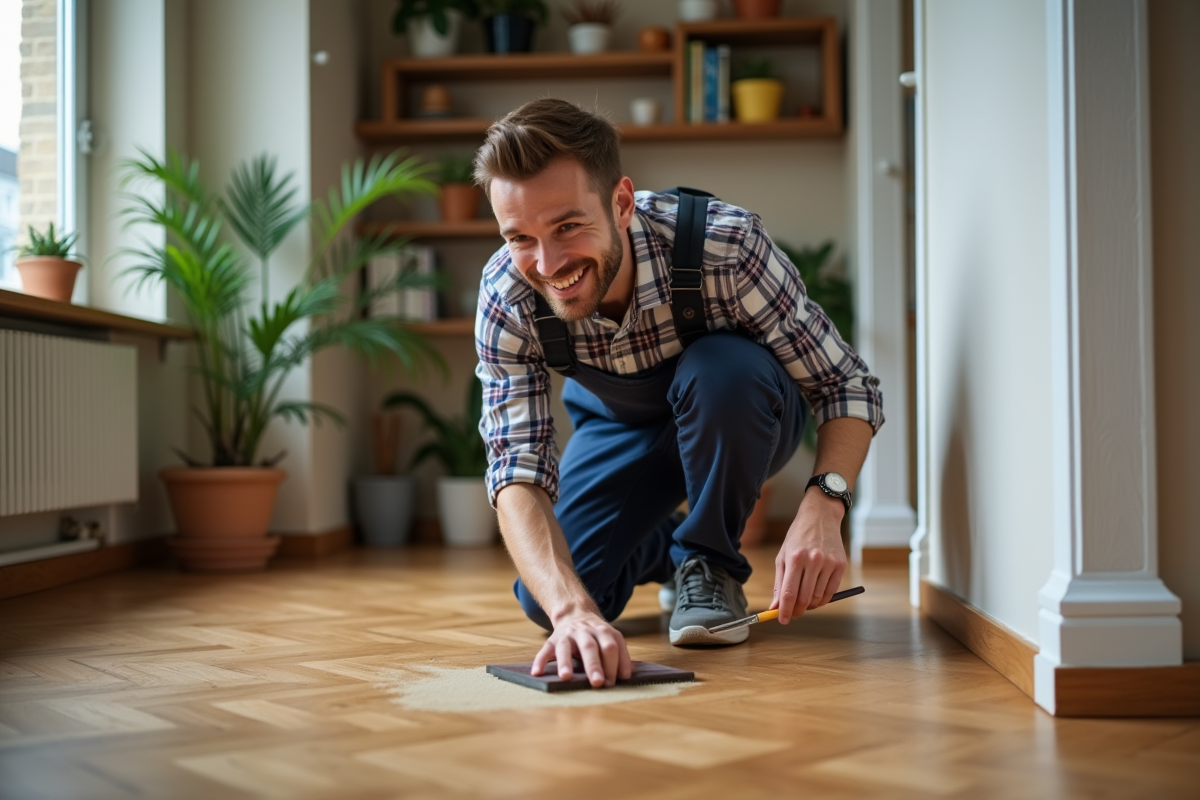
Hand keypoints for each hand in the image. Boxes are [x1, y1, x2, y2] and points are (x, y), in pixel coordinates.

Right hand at [531, 610, 632, 687]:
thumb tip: (625, 677)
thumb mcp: (611, 638)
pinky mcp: (552, 640)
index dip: (613, 665)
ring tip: (566, 677)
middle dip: (594, 665)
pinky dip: (540, 661)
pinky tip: (537, 673)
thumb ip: (619, 656)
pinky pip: (545, 650)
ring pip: (566, 648)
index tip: (613, 683)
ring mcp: (567, 635)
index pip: (610, 647)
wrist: (575, 613)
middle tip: (597, 683)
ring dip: (566, 663)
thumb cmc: (596, 635)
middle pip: (590, 647)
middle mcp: (585, 632)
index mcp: (603, 631)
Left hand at [771, 488, 847, 622]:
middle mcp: (813, 560)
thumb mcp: (783, 556)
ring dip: (810, 606)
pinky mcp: (840, 565)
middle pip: (804, 598)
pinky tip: (816, 598)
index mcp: (795, 558)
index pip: (789, 593)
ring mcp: (829, 563)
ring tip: (803, 604)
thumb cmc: (798, 537)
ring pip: (818, 597)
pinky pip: (831, 591)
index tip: (781, 620)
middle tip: (793, 614)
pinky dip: (823, 600)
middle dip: (797, 611)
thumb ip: (779, 582)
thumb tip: (775, 606)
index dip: (785, 610)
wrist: (820, 517)